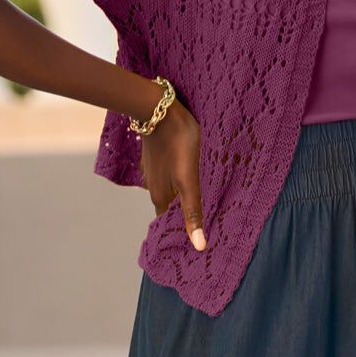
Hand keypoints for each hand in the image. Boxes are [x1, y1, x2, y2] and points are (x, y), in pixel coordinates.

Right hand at [139, 92, 205, 249]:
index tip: (192, 246)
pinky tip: (188, 180)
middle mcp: (154, 187)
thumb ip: (192, 212)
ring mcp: (154, 171)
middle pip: (169, 209)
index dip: (180, 235)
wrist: (159, 110)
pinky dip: (178, 183)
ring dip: (180, 200)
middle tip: (200, 229)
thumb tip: (198, 246)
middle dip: (181, 219)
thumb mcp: (189, 181)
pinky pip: (169, 176)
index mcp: (161, 197)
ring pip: (169, 192)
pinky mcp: (158, 157)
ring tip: (198, 207)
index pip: (168, 224)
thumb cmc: (178, 143)